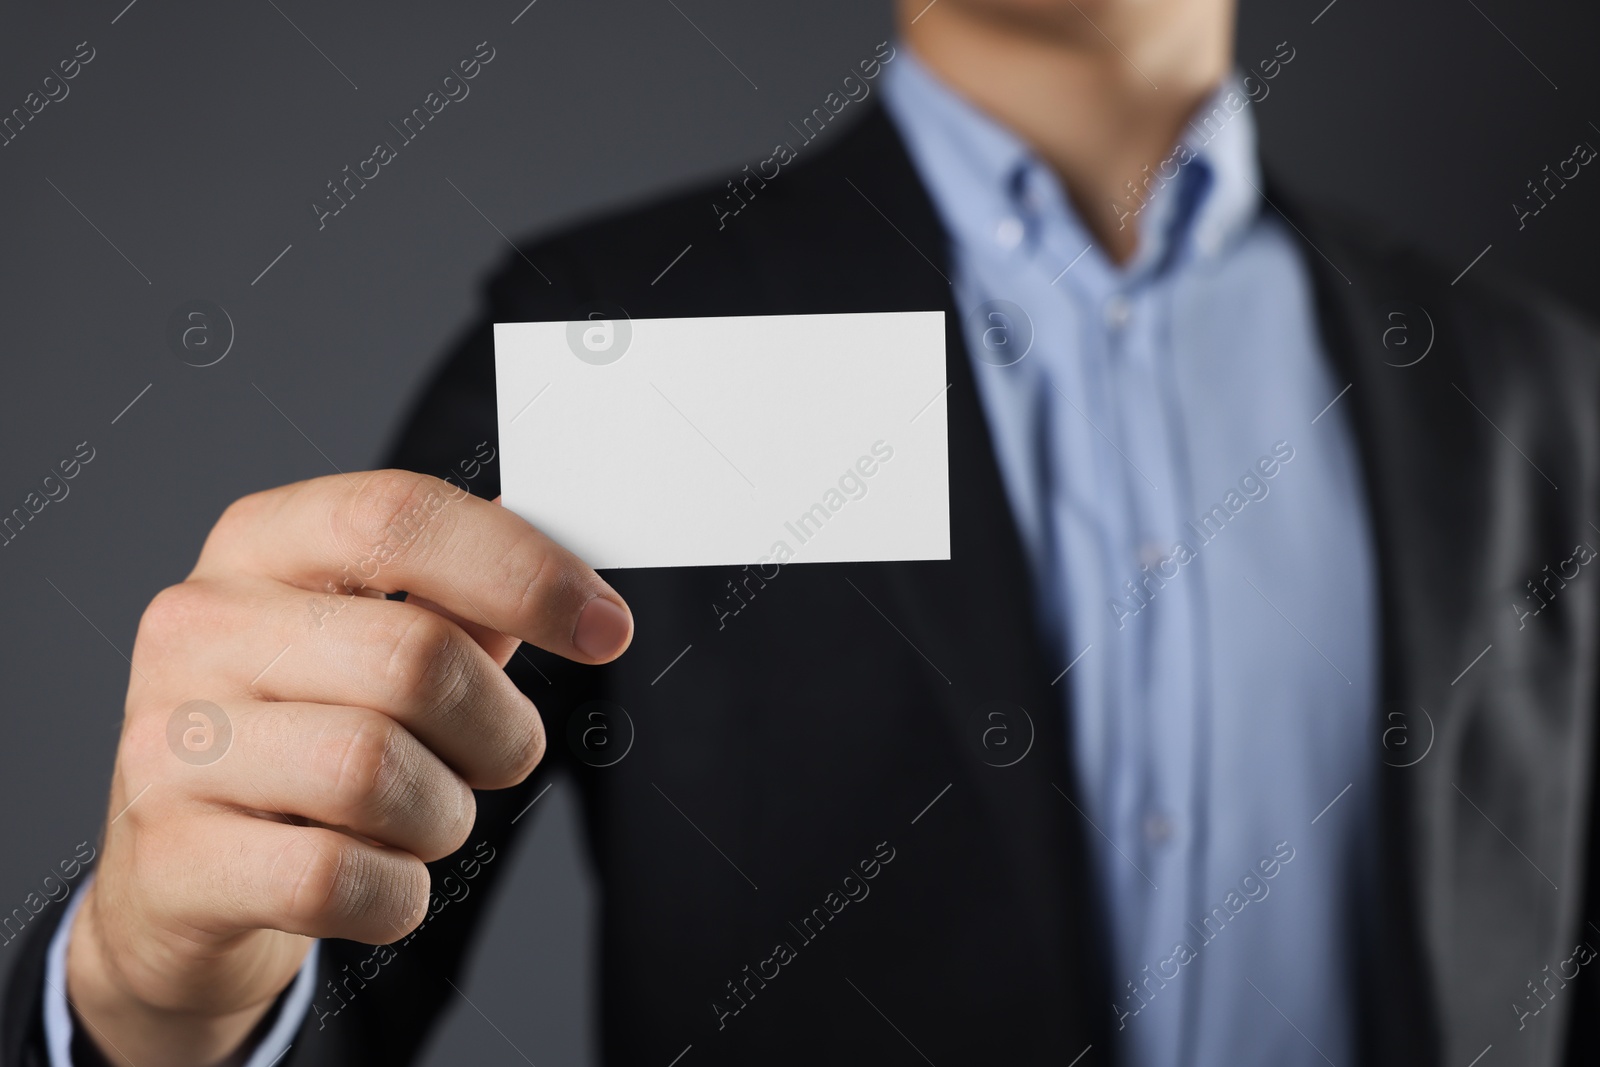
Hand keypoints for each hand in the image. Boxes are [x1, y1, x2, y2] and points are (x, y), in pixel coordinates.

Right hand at [66, 471, 631, 1065]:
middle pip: (414, 657)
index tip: (605, 626)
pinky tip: (373, 874)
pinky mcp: (173, 860)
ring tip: (418, 817)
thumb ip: (465, 602)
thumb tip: (573, 579)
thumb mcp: (371, 644)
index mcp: (260, 546)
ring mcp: (170, 743)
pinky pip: (339, 877)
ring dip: (443, 815)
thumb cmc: (300, 738)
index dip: (523, 569)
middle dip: (498, 728)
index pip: (399, 517)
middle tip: (498, 756)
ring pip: (376, 771)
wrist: (180, 883)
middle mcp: (199, 626)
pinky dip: (395, 891)